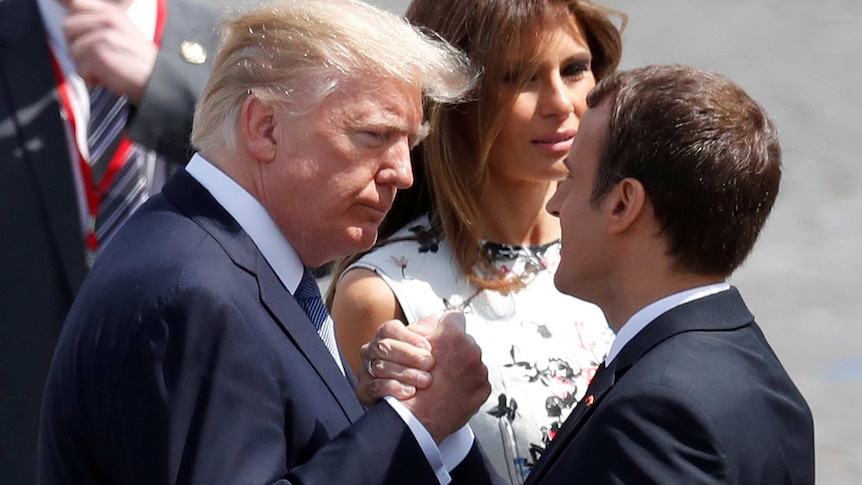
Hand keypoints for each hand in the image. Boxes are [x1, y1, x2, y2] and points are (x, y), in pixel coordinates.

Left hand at [62, 0, 157, 104]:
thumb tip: (63, 4)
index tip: (87, 40)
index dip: (76, 24)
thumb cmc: (140, 64)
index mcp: (112, 13)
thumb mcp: (121, 33)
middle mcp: (107, 19)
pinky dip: (92, 79)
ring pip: (73, 50)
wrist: (159, 83)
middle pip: (68, 27)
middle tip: (100, 58)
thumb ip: (96, 22)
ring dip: (86, 65)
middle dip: (78, 46)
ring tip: (107, 69)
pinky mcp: (99, 55)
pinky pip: (80, 69)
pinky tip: (109, 79)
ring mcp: (103, 36)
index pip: (76, 5)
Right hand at [356, 318, 435, 406]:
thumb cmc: (418, 368)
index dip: (409, 336)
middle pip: (384, 346)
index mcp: (384, 337)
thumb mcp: (424, 349)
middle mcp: (370, 351)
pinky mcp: (363, 391)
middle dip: (409, 355)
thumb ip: (428, 332)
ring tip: (426, 380)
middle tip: (430, 363)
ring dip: (406, 373)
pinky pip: (375, 387)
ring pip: (380, 367)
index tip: (427, 347)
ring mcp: (364, 370)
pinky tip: (410, 391)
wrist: (410, 401)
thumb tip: (434, 319)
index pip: (389, 329)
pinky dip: (394, 388)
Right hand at [402, 311, 489, 443]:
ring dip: (462, 367)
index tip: (442, 334)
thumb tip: (436, 319)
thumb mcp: (410, 350)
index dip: (446, 325)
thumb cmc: (412, 385)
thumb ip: (427, 330)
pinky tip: (452, 392)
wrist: (419, 421)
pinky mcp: (484, 388)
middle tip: (440, 364)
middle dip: (455, 349)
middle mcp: (471, 349)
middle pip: (464, 340)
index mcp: (453, 336)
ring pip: (471, 360)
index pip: (454, 316)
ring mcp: (480, 369)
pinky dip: (467, 384)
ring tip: (445, 381)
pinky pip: (477, 379)